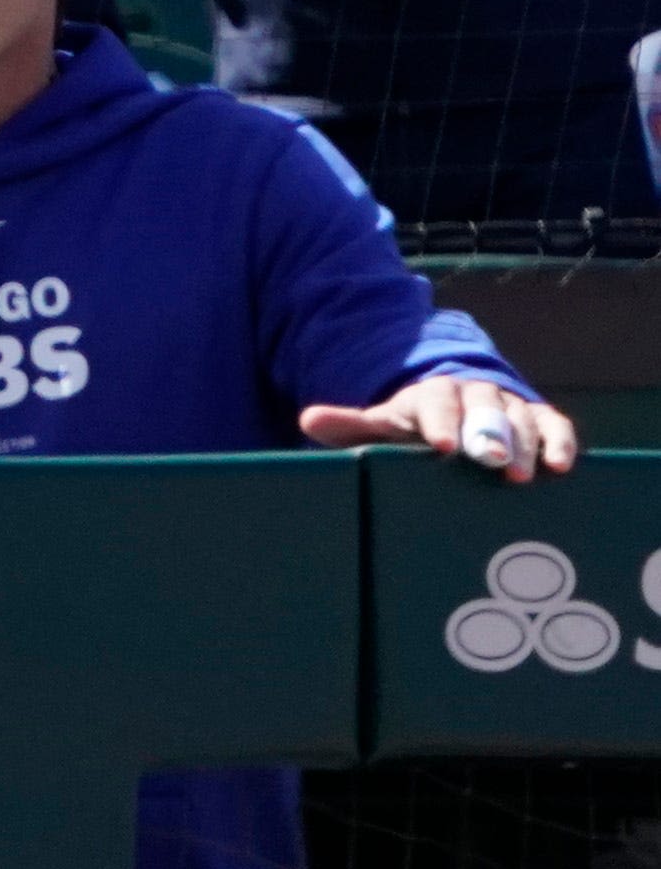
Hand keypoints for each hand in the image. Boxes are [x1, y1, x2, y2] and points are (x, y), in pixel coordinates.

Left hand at [299, 376, 578, 482]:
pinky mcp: (536, 418)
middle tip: (489, 459)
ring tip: (520, 473)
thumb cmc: (414, 426)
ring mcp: (507, 405)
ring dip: (522, 444)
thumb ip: (350, 425)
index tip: (441, 444)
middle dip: (486, 433)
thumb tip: (309, 419)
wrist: (454, 408)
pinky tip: (560, 465)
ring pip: (518, 418)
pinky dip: (557, 441)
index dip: (439, 421)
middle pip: (481, 408)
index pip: (434, 402)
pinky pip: (550, 424)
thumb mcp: (383, 425)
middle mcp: (472, 394)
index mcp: (430, 395)